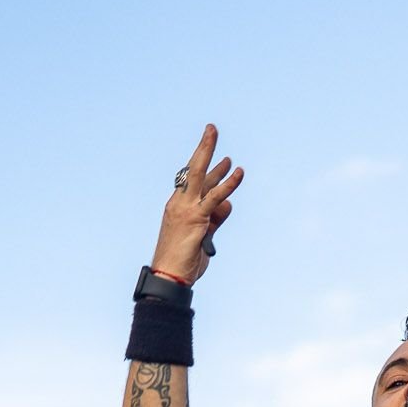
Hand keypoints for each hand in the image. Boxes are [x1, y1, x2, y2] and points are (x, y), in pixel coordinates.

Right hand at [151, 124, 243, 283]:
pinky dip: (228, 184)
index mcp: (177, 206)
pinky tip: (238, 172)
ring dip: (212, 154)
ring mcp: (186, 208)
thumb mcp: (204, 236)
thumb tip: (228, 204)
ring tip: (222, 139)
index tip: (217, 155)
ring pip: (200, 175)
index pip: (191, 180)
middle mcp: (179, 202)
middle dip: (203, 148)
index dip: (205, 166)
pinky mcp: (197, 218)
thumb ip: (216, 219)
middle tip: (212, 129)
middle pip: (192, 169)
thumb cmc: (183, 260)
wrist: (169, 276)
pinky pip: (215, 196)